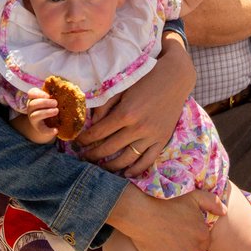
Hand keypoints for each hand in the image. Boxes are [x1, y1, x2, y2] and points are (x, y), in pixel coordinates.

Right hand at [16, 88, 59, 142]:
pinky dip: (48, 130)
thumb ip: (56, 95)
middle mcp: (32, 108)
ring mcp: (34, 119)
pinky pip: (42, 129)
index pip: (31, 93)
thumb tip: (74, 89)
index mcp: (35, 99)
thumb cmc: (51, 107)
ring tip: (56, 111)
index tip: (48, 95)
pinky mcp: (39, 128)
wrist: (47, 124)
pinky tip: (56, 130)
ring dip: (46, 112)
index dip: (38, 93)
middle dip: (44, 102)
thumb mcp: (51, 100)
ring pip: (35, 115)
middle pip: (33, 104)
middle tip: (55, 103)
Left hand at [77, 35, 193, 174]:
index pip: (98, 133)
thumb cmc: (146, 78)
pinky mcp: (162, 140)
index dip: (84, 140)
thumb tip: (92, 124)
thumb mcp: (123, 87)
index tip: (76, 142)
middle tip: (82, 157)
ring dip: (110, 166)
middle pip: (109, 149)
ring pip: (127, 159)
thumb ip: (105, 105)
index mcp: (125, 113)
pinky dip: (136, 170)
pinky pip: (148, 161)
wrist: (175, 78)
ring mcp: (151, 136)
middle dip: (92, 155)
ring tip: (99, 167)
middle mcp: (138, 128)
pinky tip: (126, 173)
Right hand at [109, 185, 225, 250]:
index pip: (204, 241)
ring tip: (163, 244)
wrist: (141, 212)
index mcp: (202, 232)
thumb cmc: (166, 201)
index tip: (183, 231)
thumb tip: (225, 212)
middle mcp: (194, 247)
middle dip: (186, 245)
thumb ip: (213, 202)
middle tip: (172, 235)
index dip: (194, 236)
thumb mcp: (193, 195)